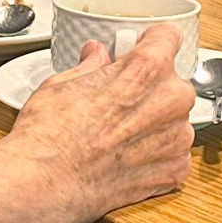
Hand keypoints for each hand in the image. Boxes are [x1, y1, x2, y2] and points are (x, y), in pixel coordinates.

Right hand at [3, 26, 195, 222]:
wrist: (44, 185)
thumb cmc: (49, 135)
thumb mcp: (63, 83)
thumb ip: (92, 67)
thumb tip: (97, 56)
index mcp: (147, 69)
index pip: (168, 37)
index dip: (151, 43)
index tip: (142, 51)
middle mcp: (171, 100)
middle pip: (172, 82)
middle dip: (150, 89)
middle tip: (119, 102)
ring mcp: (177, 138)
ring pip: (174, 119)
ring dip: (155, 124)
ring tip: (118, 136)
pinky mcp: (174, 171)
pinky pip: (174, 153)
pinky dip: (155, 155)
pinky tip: (126, 158)